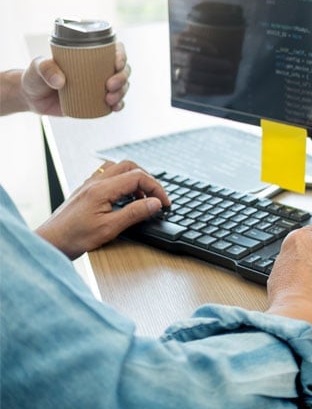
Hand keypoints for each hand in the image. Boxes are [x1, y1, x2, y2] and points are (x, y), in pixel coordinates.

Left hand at [21, 42, 130, 115]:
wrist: (31, 98)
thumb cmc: (35, 77)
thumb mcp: (37, 67)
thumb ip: (46, 69)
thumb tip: (60, 81)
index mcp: (89, 55)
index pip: (113, 50)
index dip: (121, 55)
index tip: (117, 63)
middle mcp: (98, 69)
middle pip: (122, 69)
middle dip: (122, 77)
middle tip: (110, 85)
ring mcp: (99, 86)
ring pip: (121, 86)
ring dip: (122, 92)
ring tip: (110, 99)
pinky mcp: (97, 101)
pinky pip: (115, 103)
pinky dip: (118, 105)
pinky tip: (115, 108)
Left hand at [36, 160, 169, 259]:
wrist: (50, 242)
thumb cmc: (74, 238)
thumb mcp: (109, 228)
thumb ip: (134, 213)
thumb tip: (155, 203)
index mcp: (102, 189)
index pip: (138, 177)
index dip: (156, 188)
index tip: (164, 203)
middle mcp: (95, 182)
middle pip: (130, 166)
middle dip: (148, 180)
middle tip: (156, 197)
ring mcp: (89, 184)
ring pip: (118, 168)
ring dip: (134, 178)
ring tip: (141, 197)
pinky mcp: (86, 190)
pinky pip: (108, 175)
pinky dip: (122, 181)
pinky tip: (123, 197)